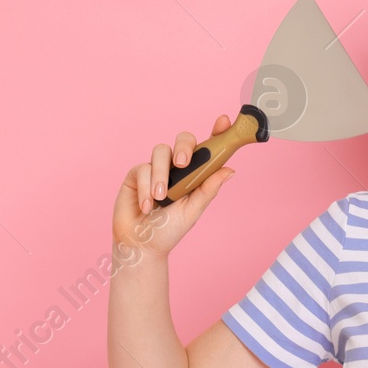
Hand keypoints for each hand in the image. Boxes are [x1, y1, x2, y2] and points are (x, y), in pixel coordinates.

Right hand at [112, 114, 238, 254]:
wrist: (140, 245)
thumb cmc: (168, 229)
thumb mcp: (192, 210)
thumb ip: (208, 189)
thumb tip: (230, 169)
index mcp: (195, 174)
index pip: (208, 149)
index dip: (216, 133)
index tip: (223, 122)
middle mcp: (176, 167)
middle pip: (183, 139)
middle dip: (184, 147)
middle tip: (182, 163)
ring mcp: (157, 168)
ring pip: (160, 151)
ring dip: (161, 174)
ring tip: (160, 197)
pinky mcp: (136, 173)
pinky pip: (142, 168)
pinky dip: (145, 187)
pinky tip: (146, 205)